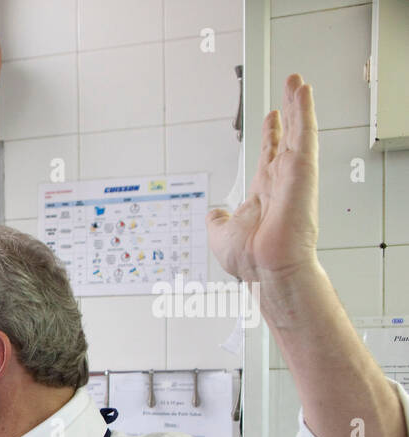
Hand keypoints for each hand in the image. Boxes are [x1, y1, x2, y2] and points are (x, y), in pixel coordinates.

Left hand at [207, 73, 319, 285]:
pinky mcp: (302, 172)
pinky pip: (306, 136)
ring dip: (299, 105)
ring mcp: (293, 176)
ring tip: (297, 82)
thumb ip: (217, 221)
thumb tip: (214, 213)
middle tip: (290, 89)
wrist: (266, 270)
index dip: (271, 135)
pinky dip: (306, 112)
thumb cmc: (251, 261)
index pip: (269, 156)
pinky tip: (303, 94)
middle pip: (287, 138)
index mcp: (264, 194)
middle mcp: (281, 182)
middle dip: (289, 113)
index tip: (272, 117)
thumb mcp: (221, 235)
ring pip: (299, 132)